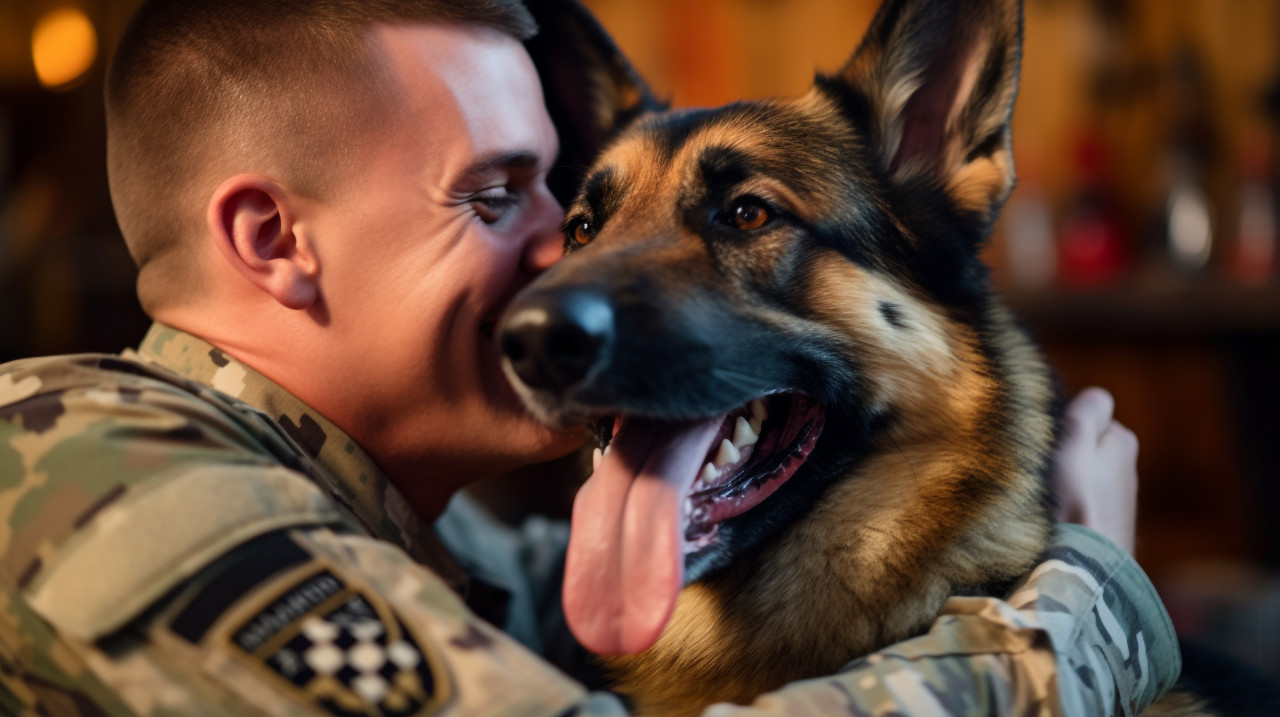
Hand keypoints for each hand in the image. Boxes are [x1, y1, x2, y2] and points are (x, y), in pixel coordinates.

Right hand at [1051, 387, 1137, 552]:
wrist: (1082, 574)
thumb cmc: (1072, 504)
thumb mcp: (1075, 440)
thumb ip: (1087, 410)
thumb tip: (1097, 398)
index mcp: (1121, 440)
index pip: (1084, 416)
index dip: (1060, 427)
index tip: (1043, 446)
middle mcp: (1126, 469)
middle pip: (1081, 448)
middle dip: (1062, 457)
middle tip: (1038, 475)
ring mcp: (1116, 503)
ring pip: (1078, 478)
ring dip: (1061, 486)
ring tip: (1041, 504)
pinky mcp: (1104, 532)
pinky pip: (1077, 506)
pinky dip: (1064, 510)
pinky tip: (1050, 524)